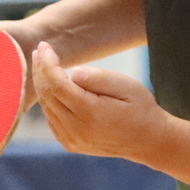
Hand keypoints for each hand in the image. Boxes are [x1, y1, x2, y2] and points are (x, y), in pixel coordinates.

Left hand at [31, 42, 168, 158]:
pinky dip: (48, 100)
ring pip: (46, 107)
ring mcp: (71, 139)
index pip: (56, 84)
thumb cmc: (140, 109)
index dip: (47, 64)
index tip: (45, 46)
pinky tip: (50, 86)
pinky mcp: (70, 143)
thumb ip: (98, 79)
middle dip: (40, 70)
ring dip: (41, 84)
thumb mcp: (127, 87)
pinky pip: (51, 118)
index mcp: (89, 113)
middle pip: (47, 95)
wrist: (149, 141)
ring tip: (42, 64)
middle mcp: (76, 129)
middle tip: (39, 51)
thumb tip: (72, 73)